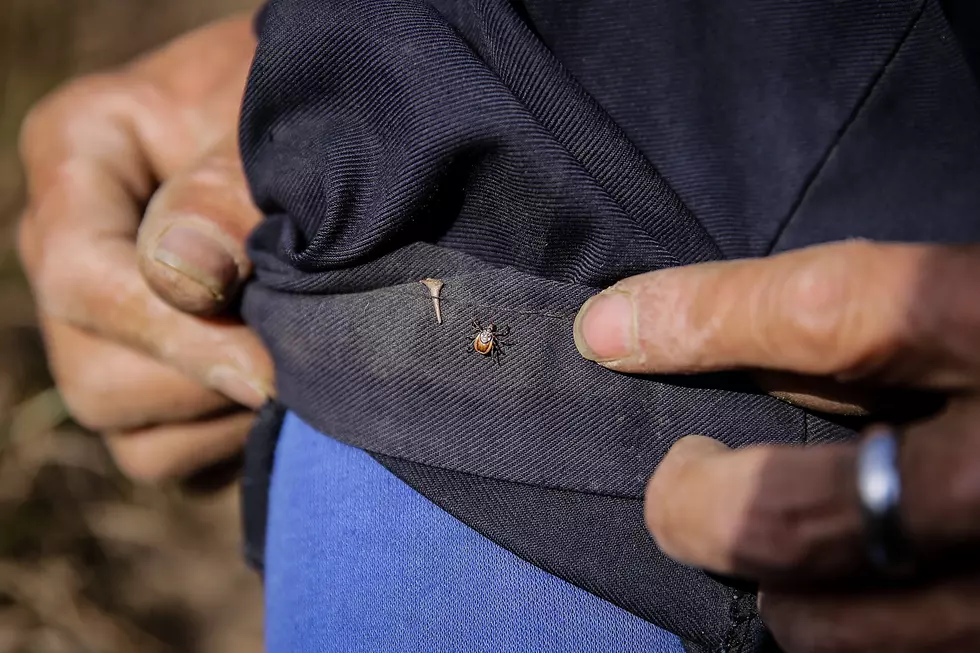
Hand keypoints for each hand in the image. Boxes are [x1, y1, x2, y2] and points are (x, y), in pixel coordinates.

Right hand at [17, 16, 272, 482]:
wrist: (324, 120)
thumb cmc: (296, 106)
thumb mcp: (265, 122)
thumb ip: (227, 193)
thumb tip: (190, 280)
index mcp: (77, 158)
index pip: (82, 275)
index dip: (174, 335)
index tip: (268, 369)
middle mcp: (72, 254)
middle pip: (95, 379)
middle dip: (206, 385)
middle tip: (302, 365)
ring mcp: (105, 326)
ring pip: (132, 435)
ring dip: (225, 422)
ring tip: (302, 374)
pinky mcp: (151, 381)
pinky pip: (170, 457)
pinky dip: (232, 443)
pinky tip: (289, 397)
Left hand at [574, 241, 979, 651]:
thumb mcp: (977, 306)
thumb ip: (869, 317)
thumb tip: (685, 324)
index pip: (830, 318)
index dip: (700, 318)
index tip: (612, 329)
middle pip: (787, 516)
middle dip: (694, 503)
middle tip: (685, 473)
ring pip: (825, 624)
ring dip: (770, 578)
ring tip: (780, 533)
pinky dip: (835, 617)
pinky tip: (845, 579)